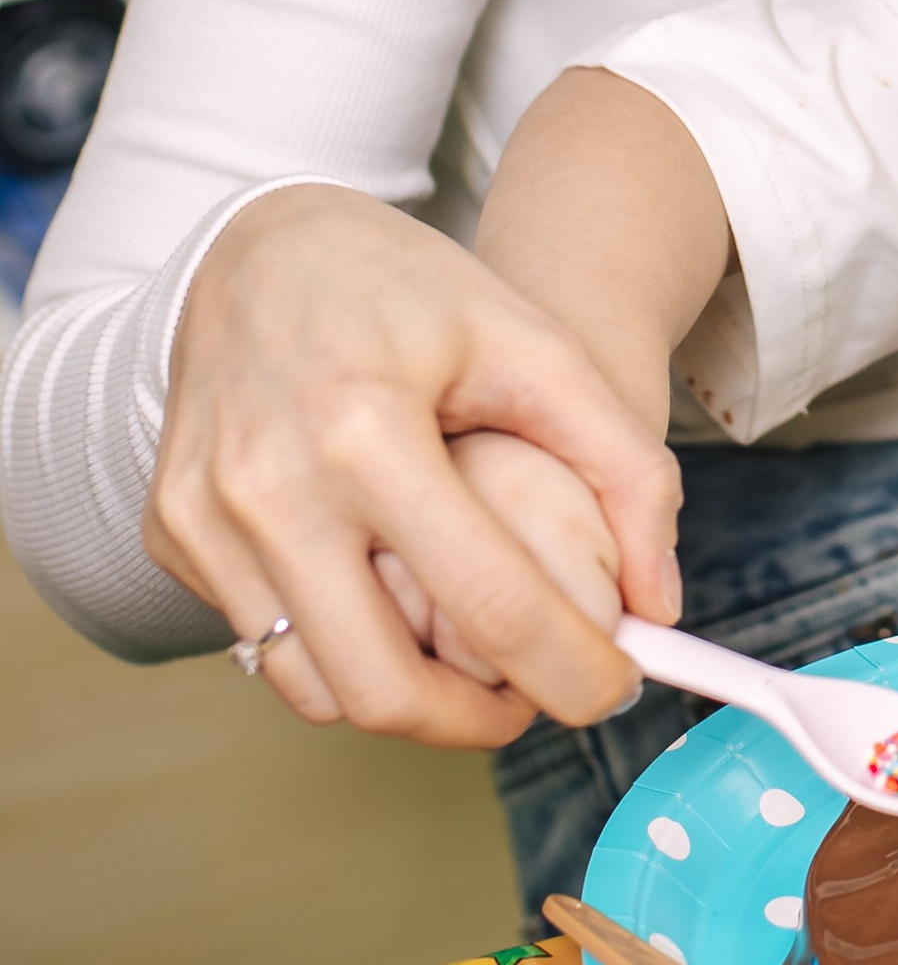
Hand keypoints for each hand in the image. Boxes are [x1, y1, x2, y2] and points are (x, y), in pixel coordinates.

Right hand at [149, 184, 681, 746]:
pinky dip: (342, 653)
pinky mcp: (171, 535)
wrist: (263, 243)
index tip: (616, 686)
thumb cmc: (408, 291)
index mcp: (367, 427)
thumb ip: (621, 465)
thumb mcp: (535, 344)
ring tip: (477, 662)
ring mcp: (203, 518)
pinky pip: (266, 644)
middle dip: (482, 722)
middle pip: (386, 688)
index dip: (572, 670)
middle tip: (539, 697)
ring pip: (318, 692)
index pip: (489, 604)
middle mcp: (268, 485)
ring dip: (410, 703)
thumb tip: (658, 604)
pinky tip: (396, 608)